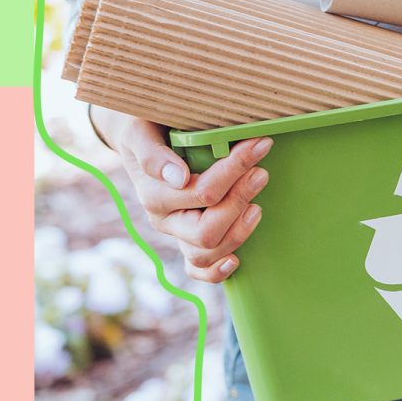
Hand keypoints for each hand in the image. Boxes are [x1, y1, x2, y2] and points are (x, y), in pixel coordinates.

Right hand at [95, 108, 270, 281]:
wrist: (142, 137)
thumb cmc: (147, 128)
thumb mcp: (141, 131)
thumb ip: (153, 154)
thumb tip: (178, 177)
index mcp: (153, 194)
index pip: (201, 192)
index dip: (234, 170)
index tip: (259, 144)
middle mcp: (164, 220)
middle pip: (206, 230)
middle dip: (239, 201)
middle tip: (261, 173)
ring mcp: (176, 235)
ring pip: (206, 254)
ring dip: (238, 232)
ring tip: (257, 206)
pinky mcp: (187, 243)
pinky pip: (198, 270)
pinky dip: (216, 272)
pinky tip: (235, 261)